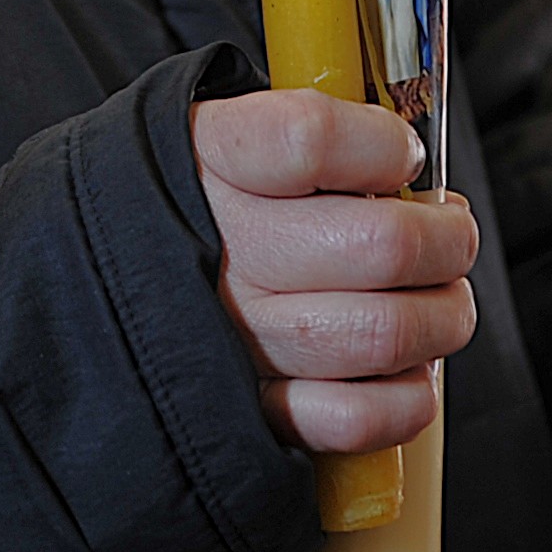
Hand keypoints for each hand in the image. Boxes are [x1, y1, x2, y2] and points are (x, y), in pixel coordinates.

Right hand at [193, 88, 474, 456]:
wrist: (101, 279)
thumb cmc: (198, 201)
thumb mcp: (232, 132)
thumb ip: (318, 132)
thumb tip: (412, 160)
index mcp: (211, 159)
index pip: (312, 140)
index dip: (383, 146)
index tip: (402, 154)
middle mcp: (221, 250)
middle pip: (380, 245)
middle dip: (448, 240)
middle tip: (450, 232)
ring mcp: (236, 336)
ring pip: (383, 333)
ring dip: (442, 318)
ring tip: (438, 298)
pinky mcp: (253, 409)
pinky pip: (354, 418)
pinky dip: (405, 399)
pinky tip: (406, 371)